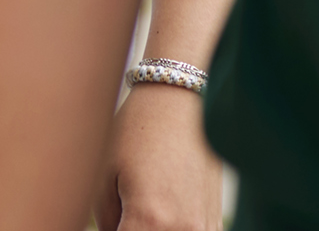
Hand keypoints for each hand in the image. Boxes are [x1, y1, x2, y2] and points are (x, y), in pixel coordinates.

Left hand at [93, 86, 223, 230]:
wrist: (180, 101)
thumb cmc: (135, 131)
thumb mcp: (104, 176)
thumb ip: (107, 222)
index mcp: (150, 220)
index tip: (111, 216)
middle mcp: (183, 230)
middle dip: (127, 225)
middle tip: (122, 203)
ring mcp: (204, 229)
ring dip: (148, 225)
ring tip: (138, 197)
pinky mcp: (215, 223)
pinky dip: (168, 226)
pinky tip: (158, 203)